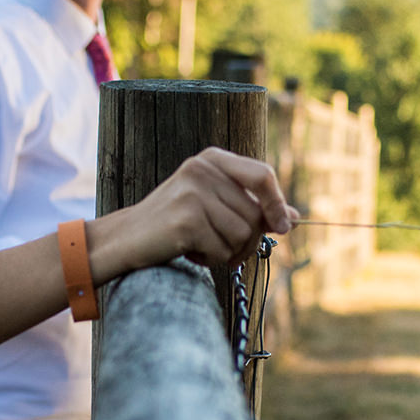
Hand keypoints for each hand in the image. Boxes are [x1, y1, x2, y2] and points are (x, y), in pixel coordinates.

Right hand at [89, 147, 297, 278]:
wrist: (126, 239)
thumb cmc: (174, 223)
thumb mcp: (214, 206)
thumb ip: (251, 207)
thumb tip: (293, 217)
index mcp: (212, 159)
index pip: (263, 175)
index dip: (277, 203)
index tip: (284, 226)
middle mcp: (203, 169)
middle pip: (255, 215)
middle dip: (247, 241)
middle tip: (224, 248)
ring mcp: (193, 193)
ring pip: (242, 235)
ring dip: (227, 252)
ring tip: (201, 246)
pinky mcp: (187, 219)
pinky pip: (223, 251)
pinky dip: (210, 260)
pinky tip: (189, 251)